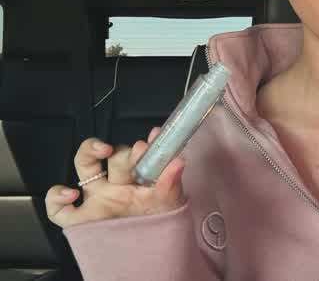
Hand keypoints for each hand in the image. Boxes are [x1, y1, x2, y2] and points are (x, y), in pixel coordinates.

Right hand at [45, 127, 185, 227]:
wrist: (148, 261)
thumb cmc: (160, 229)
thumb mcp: (170, 203)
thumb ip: (171, 181)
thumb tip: (178, 160)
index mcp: (137, 180)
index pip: (137, 154)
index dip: (142, 146)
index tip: (152, 141)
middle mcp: (116, 187)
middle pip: (113, 157)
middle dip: (125, 152)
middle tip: (138, 153)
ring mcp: (97, 201)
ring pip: (84, 166)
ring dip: (89, 151)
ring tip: (102, 149)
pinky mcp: (80, 222)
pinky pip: (58, 208)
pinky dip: (56, 196)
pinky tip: (72, 194)